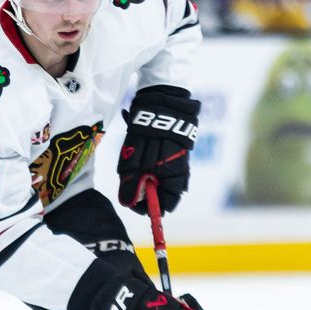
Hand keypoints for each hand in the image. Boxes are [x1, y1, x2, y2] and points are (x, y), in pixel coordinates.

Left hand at [118, 86, 199, 214]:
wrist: (164, 101)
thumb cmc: (149, 131)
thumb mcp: (135, 160)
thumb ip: (133, 183)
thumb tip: (129, 204)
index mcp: (175, 179)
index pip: (165, 206)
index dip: (147, 208)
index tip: (132, 202)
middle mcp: (181, 174)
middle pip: (162, 195)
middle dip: (144, 191)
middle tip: (129, 179)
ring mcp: (179, 163)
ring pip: (160, 180)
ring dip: (145, 177)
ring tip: (135, 161)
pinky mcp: (176, 153)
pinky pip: (161, 167)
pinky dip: (150, 166)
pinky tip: (142, 154)